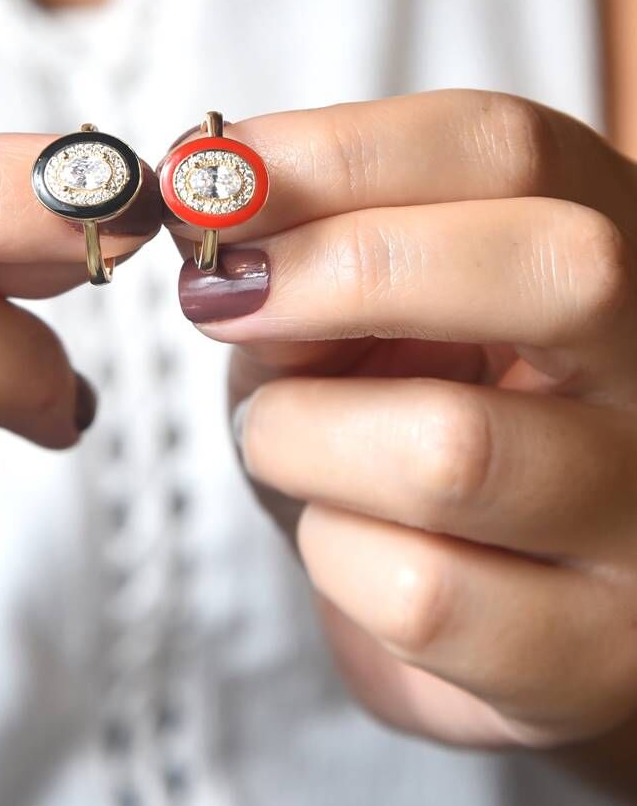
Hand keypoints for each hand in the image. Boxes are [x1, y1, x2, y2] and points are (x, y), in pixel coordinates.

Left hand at [169, 91, 636, 753]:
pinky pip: (420, 595)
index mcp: (605, 253)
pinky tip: (340, 538)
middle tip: (222, 298)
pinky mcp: (592, 655)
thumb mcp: (348, 325)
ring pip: (454, 450)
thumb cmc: (400, 424)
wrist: (480, 596)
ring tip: (283, 440)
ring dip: (301, 437)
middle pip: (553, 269)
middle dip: (342, 272)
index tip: (209, 180)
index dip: (341, 152)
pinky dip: (329, 554)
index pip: (507, 150)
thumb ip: (299, 265)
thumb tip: (214, 219)